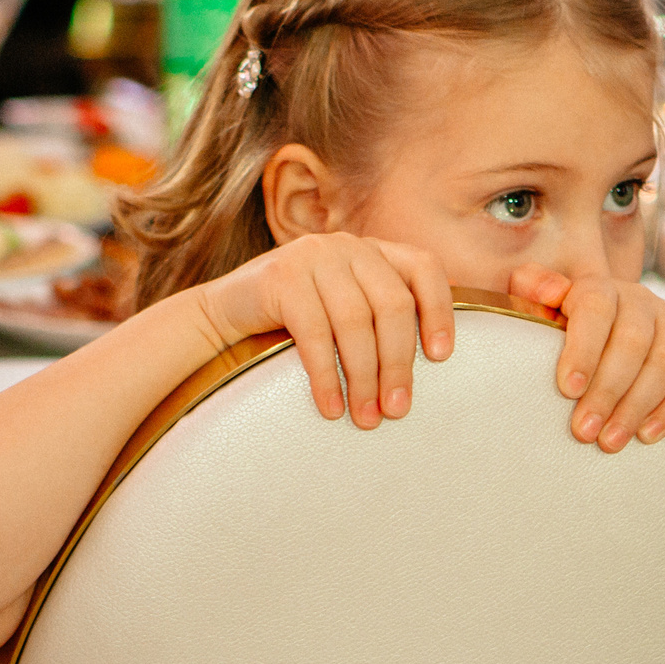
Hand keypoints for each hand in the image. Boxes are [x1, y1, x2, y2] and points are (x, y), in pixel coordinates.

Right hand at [194, 233, 455, 428]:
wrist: (224, 317)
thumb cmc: (295, 325)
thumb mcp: (345, 312)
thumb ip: (380, 320)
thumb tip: (427, 371)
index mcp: (374, 251)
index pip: (424, 269)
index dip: (439, 311)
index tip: (441, 358)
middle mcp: (347, 246)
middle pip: (391, 304)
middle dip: (398, 363)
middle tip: (396, 410)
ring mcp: (313, 255)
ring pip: (354, 322)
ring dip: (364, 377)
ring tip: (365, 417)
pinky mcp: (280, 276)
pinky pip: (315, 333)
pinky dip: (327, 376)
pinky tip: (331, 407)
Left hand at [505, 268, 664, 450]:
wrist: (601, 331)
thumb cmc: (562, 327)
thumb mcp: (537, 304)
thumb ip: (532, 288)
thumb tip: (548, 291)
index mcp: (599, 288)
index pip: (596, 310)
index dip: (583, 350)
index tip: (568, 390)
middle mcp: (640, 299)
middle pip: (633, 342)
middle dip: (608, 392)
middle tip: (585, 430)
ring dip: (638, 406)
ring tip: (611, 440)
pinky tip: (648, 435)